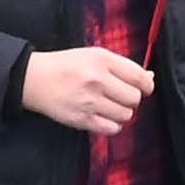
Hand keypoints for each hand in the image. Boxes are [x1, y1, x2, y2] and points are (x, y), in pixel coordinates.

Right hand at [23, 44, 156, 133]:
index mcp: (102, 60)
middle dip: (132, 99)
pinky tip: (104, 117)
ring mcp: (89, 102)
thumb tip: (149, 77)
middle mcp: (97, 80)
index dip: (147, 85)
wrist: (35, 79)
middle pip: (134, 98)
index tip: (143, 88)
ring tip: (110, 106)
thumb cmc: (67, 65)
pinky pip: (112, 129)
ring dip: (122, 112)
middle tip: (120, 96)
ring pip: (126, 115)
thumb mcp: (94, 55)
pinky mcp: (82, 120)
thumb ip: (122, 66)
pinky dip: (113, 125)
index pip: (139, 76)